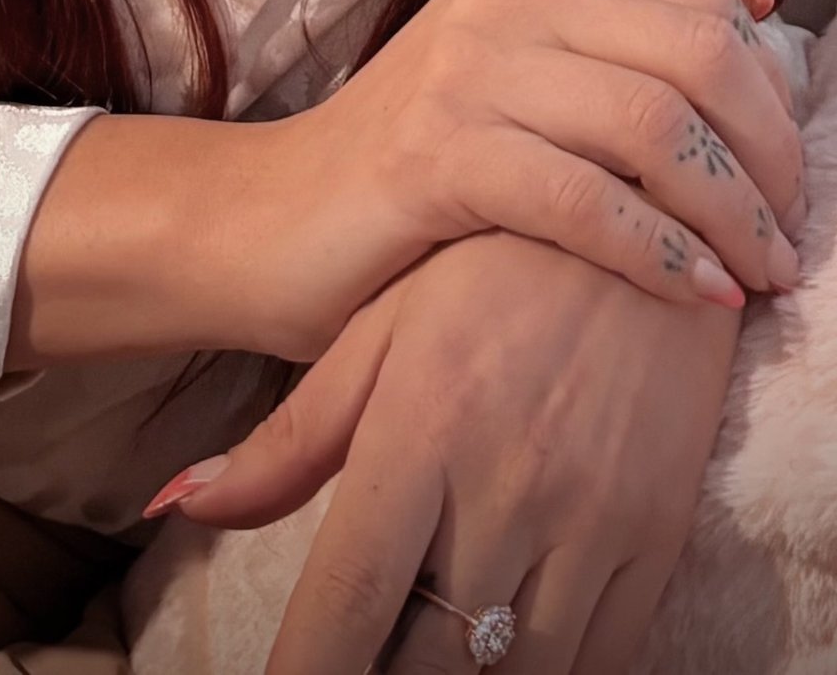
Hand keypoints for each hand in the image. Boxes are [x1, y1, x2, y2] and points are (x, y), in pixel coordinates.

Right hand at [7, 0, 802, 373]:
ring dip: (734, 212)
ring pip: (656, 123)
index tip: (795, 178)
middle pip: (696, 53)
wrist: (271, 226)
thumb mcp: (523, 81)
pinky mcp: (438, 154)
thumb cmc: (420, 171)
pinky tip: (702, 299)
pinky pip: (588, 199)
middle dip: (770, 154)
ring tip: (766, 278)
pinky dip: (664, 254)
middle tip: (793, 240)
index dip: (770, 89)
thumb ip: (617, 51)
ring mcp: (468, 66)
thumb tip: (757, 21)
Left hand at [155, 229, 747, 673]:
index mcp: (422, 430)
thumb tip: (177, 506)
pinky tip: (502, 654)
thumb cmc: (493, 266)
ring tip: (425, 659)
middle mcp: (507, 486)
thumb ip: (289, 438)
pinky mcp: (658, 532)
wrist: (651, 209)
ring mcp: (593, 516)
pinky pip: (603, 656)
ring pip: (518, 674)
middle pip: (431, 665)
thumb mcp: (383, 330)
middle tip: (354, 670)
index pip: (348, 606)